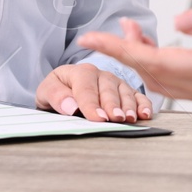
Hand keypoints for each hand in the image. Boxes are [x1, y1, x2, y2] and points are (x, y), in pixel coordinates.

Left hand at [37, 58, 152, 122]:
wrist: (64, 89)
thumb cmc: (57, 91)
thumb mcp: (46, 92)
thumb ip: (55, 96)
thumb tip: (70, 106)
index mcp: (80, 72)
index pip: (86, 88)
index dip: (92, 104)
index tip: (97, 118)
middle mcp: (100, 74)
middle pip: (108, 90)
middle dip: (112, 105)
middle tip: (116, 118)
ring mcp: (114, 82)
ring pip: (124, 92)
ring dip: (128, 106)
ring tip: (130, 118)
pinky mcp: (125, 91)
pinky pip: (136, 96)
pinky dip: (142, 104)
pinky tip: (145, 114)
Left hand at [78, 7, 191, 106]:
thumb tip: (179, 22)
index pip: (154, 61)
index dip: (119, 48)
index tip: (91, 38)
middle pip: (152, 74)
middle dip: (123, 53)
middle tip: (102, 31)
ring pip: (162, 81)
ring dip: (141, 59)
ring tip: (129, 31)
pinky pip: (177, 82)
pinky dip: (158, 66)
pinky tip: (157, 46)